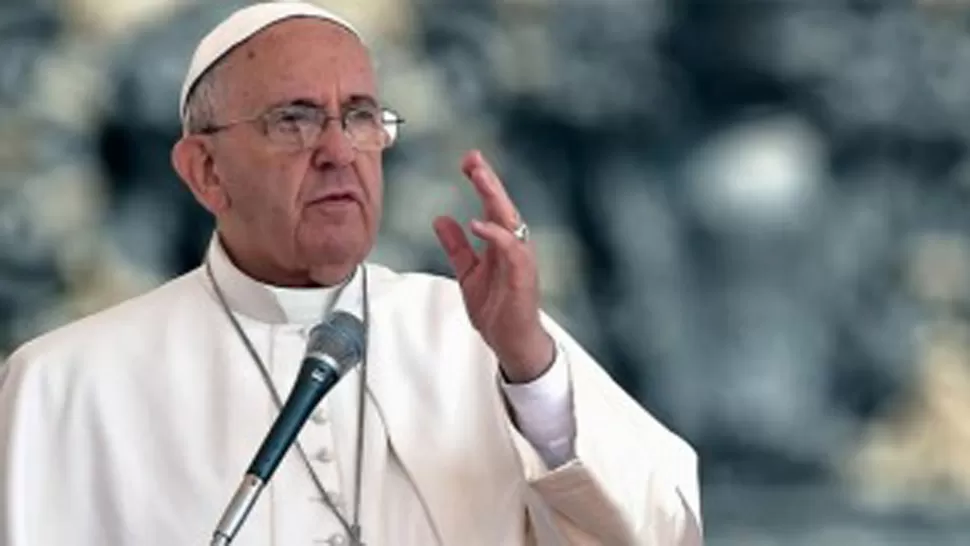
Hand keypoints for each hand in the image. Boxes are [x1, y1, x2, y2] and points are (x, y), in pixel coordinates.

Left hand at [433, 150, 554, 382]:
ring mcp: (520, 259)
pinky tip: (478, 223)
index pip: (492, 205)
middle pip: (502, 205)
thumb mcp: (468, 273)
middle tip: (473, 158)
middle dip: (488, 180)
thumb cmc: (497, 309)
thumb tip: (441, 219)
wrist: (511, 342)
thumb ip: (457, 247)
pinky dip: (495, 234)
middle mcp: (514, 246)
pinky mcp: (522, 276)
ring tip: (479, 178)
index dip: (482, 182)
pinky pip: (511, 249)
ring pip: (510, 220)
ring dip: (494, 197)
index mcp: (501, 243)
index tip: (468, 161)